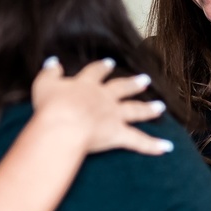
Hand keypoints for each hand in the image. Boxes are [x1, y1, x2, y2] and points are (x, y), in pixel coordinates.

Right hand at [31, 57, 172, 155]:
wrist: (62, 125)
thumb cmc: (50, 107)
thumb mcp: (43, 84)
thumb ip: (50, 73)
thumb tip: (53, 62)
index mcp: (86, 85)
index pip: (96, 72)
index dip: (102, 68)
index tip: (110, 63)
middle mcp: (103, 98)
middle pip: (121, 88)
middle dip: (133, 83)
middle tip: (145, 79)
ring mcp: (113, 116)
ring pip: (135, 110)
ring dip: (148, 109)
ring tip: (160, 107)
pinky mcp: (118, 134)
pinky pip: (139, 141)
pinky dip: (153, 146)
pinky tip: (167, 148)